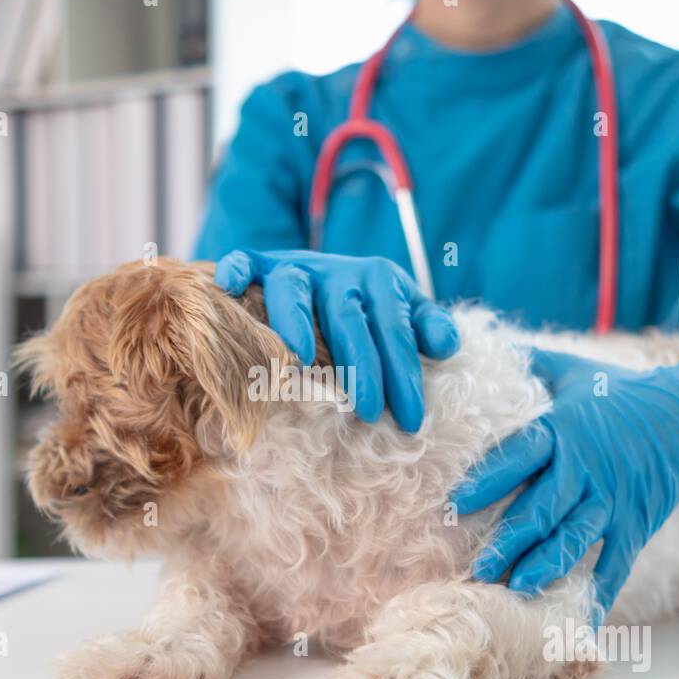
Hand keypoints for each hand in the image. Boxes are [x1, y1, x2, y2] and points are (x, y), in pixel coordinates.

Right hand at [214, 249, 458, 431]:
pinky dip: (237, 268)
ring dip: (294, 321)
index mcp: (378, 279)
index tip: (411, 418)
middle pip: (348, 318)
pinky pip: (246, 260)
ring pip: (292, 289)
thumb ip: (428, 325)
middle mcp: (336, 271)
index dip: (404, 373)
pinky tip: (231, 285)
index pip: (395, 330)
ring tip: (300, 359)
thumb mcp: (408, 311)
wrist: (333, 275)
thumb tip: (446, 344)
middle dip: (362, 365)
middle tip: (370, 410)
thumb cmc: (372, 308)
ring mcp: (296, 267)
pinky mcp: (262, 264)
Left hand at [452, 348, 678, 616]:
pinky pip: (616, 562)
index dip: (488, 480)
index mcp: (563, 429)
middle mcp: (586, 468)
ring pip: (574, 539)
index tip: (456, 502)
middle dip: (508, 540)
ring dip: (544, 566)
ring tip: (515, 589)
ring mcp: (614, 499)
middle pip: (541, 508)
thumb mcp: (572, 371)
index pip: (519, 456)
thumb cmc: (618, 391)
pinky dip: (599, 591)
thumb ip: (525, 364)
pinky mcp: (638, 522)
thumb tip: (470, 342)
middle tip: (477, 568)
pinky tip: (579, 616)